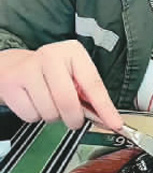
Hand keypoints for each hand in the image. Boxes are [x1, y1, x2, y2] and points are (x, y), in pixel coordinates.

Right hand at [0, 40, 122, 130]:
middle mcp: (52, 56)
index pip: (93, 83)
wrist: (15, 66)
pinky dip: (35, 116)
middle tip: (74, 119)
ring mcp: (30, 68)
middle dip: (73, 118)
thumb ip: (87, 91)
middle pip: (68, 101)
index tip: (115, 123)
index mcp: (73, 51)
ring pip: (49, 112)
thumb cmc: (51, 72)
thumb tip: (104, 116)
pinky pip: (31, 115)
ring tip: (49, 101)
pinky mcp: (13, 83)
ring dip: (52, 116)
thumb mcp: (72, 72)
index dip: (104, 107)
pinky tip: (34, 101)